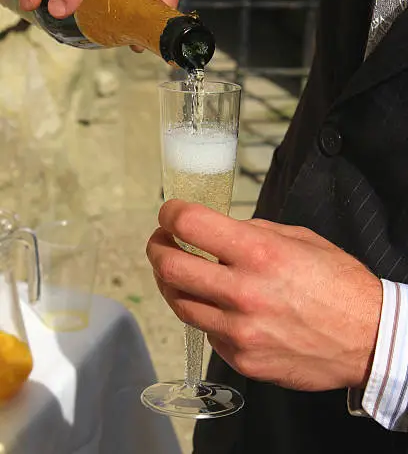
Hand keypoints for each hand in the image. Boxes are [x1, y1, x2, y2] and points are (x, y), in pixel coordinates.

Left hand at [147, 200, 382, 390]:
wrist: (368, 340)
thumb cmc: (339, 283)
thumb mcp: (300, 239)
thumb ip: (252, 233)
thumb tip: (216, 233)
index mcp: (259, 253)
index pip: (190, 224)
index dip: (171, 213)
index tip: (170, 213)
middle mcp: (243, 293)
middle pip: (169, 266)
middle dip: (157, 247)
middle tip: (161, 241)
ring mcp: (239, 331)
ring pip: (179, 303)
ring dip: (172, 282)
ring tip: (181, 271)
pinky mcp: (241, 358)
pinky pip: (206, 331)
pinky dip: (205, 313)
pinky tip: (219, 305)